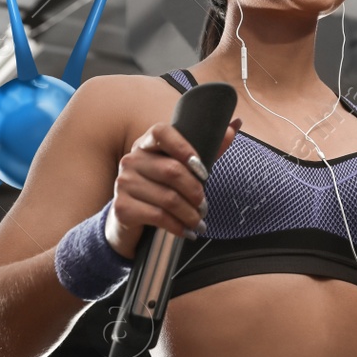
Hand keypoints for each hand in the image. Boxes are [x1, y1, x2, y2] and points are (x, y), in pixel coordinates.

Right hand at [105, 116, 240, 258]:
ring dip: (190, 214)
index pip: (162, 132)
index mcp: (146, 144)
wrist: (131, 221)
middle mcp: (131, 160)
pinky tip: (186, 231)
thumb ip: (207, 148)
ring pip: (168, 198)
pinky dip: (178, 226)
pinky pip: (158, 216)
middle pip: (172, 170)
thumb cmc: (161, 190)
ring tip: (199, 222)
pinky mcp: (122, 207)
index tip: (202, 170)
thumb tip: (235, 124)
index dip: (184, 148)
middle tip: (204, 205)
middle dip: (195, 191)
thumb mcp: (182, 169)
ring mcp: (124, 183)